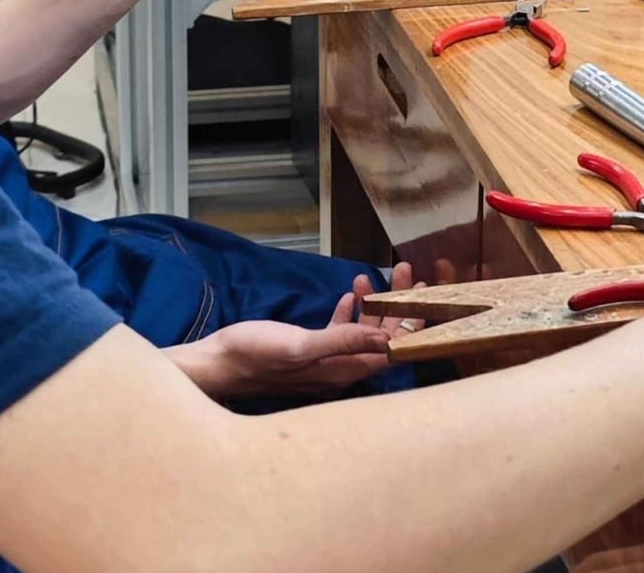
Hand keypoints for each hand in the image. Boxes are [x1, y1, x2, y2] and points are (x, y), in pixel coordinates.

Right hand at [166, 263, 425, 400]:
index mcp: (344, 371)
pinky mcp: (309, 351)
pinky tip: (351, 293)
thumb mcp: (301, 346)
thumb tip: (387, 337)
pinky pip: (340, 330)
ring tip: (374, 274)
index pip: (393, 350)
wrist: (216, 363)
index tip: (426, 294)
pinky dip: (349, 311)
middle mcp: (340, 369)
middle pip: (383, 337)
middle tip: (408, 272)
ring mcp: (325, 360)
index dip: (414, 323)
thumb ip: (342, 340)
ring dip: (374, 303)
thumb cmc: (255, 355)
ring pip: (362, 331)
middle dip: (398, 305)